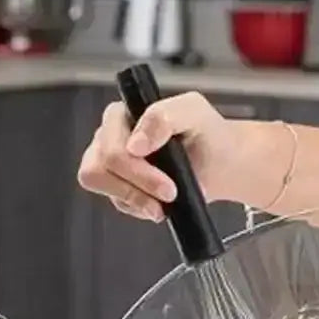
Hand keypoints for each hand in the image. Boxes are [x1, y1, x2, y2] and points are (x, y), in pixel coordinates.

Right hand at [76, 91, 233, 221]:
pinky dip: (140, 206)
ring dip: (135, 198)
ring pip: (100, 185)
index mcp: (121, 114)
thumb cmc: (206, 133)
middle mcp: (108, 137)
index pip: (109, 144)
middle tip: (170, 192)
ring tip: (163, 202)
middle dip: (138, 184)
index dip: (135, 168)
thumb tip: (135, 144)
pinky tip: (160, 202)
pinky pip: (117, 202)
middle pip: (99, 168)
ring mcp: (109, 164)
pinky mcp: (117, 187)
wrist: (220, 163)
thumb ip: (163, 116)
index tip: (167, 181)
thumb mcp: (193, 112)